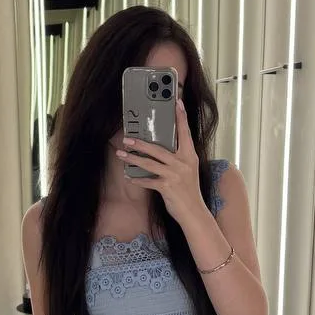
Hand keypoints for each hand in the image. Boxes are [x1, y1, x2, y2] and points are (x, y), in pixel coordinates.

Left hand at [116, 99, 203, 223]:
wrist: (194, 211)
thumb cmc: (188, 190)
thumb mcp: (188, 169)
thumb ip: (178, 158)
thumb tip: (162, 148)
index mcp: (189, 156)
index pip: (185, 132)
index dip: (181, 117)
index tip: (177, 102)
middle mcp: (183, 163)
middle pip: (158, 148)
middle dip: (140, 143)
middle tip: (127, 138)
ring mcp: (174, 175)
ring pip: (149, 163)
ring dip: (133, 158)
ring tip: (121, 153)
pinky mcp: (167, 187)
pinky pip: (148, 181)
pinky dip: (138, 179)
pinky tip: (129, 176)